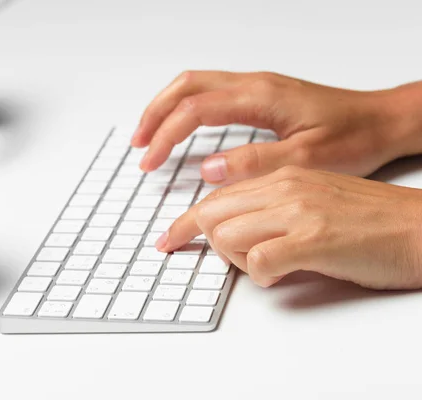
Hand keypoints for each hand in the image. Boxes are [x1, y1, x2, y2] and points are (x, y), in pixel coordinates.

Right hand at [132, 71, 421, 184]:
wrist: (381, 120)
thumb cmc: (352, 138)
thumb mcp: (306, 160)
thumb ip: (254, 163)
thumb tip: (208, 169)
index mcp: (260, 97)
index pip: (194, 110)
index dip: (165, 135)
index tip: (149, 161)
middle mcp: (254, 84)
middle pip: (186, 86)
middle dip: (154, 114)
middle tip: (138, 144)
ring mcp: (257, 85)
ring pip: (195, 83)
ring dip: (166, 106)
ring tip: (149, 134)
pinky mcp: (261, 93)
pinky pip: (210, 89)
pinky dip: (186, 105)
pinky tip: (183, 124)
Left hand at [155, 166, 421, 289]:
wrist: (420, 227)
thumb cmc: (371, 220)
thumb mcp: (313, 201)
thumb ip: (271, 209)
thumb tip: (233, 232)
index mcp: (284, 176)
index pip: (217, 196)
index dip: (187, 222)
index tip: (170, 238)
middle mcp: (286, 187)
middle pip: (212, 213)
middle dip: (202, 241)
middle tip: (210, 254)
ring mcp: (299, 211)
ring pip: (227, 236)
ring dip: (236, 260)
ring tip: (266, 265)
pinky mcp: (314, 239)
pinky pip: (258, 261)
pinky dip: (261, 276)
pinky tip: (282, 274)